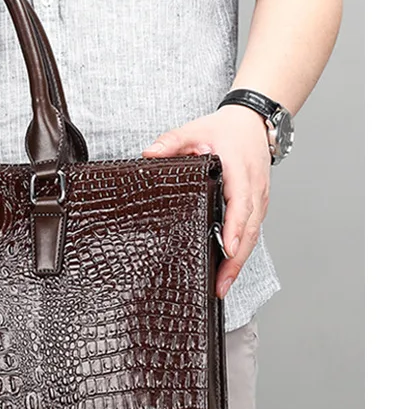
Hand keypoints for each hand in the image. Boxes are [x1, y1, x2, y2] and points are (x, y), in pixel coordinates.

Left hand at [142, 105, 271, 298]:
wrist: (254, 123)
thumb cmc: (225, 130)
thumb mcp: (195, 130)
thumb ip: (171, 141)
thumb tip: (148, 154)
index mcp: (240, 173)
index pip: (241, 205)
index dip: (235, 228)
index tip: (228, 249)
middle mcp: (255, 191)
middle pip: (249, 231)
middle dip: (236, 261)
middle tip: (220, 286)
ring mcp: (259, 200)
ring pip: (253, 236)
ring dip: (239, 262)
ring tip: (221, 286)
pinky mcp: (257, 206)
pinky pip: (251, 232)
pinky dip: (241, 252)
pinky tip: (227, 269)